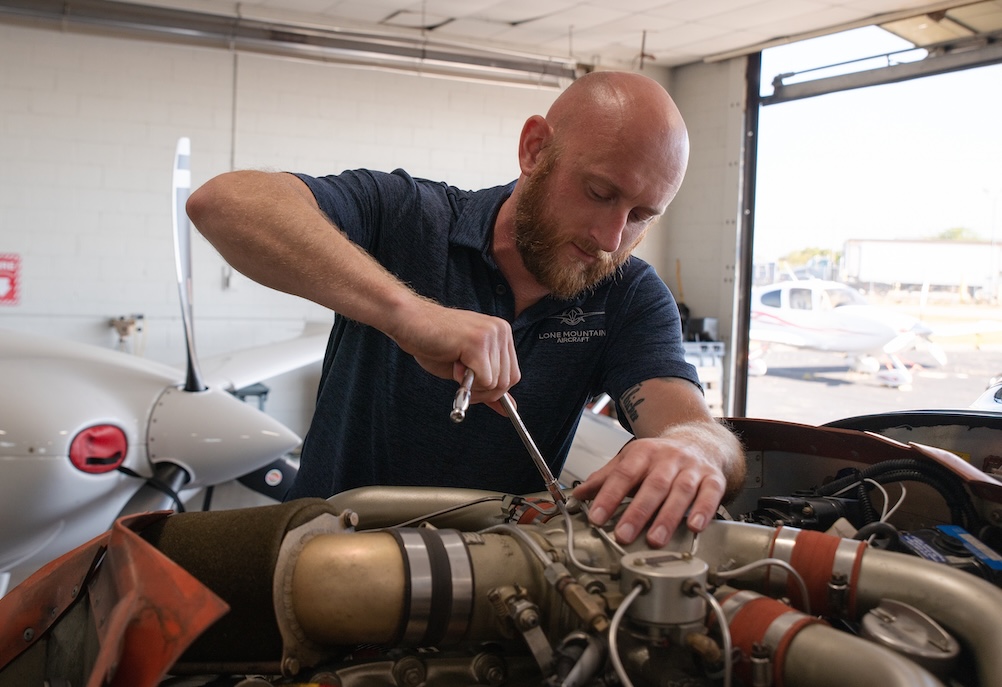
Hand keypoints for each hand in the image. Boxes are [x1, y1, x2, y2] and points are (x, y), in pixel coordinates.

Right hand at [389, 298, 519, 406]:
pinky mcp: (478, 343)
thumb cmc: (433, 344)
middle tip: (461, 379)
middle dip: (483, 391)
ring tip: (456, 366)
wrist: (409, 322)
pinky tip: (454, 365)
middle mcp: (501, 331)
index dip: (492, 389)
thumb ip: (488, 386)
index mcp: (502, 333)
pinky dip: (468, 383)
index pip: (513, 375)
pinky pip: (485, 381)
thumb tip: (510, 410)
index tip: (471, 386)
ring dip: (472, 386)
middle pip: (508, 381)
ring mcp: (491, 335)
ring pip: (496, 383)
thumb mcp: (466, 369)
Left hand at [571, 427, 729, 547]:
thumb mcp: (630, 461)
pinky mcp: (714, 479)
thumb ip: (605, 479)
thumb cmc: (661, 457)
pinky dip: (704, 511)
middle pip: (653, 485)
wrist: (700, 441)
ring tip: (655, 540)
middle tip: (623, 536)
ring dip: (668, 517)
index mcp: (643, 453)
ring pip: (681, 492)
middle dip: (637, 512)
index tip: (596, 518)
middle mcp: (669, 459)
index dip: (609, 496)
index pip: (623, 474)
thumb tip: (577, 495)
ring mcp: (693, 468)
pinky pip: (711, 494)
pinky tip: (695, 527)